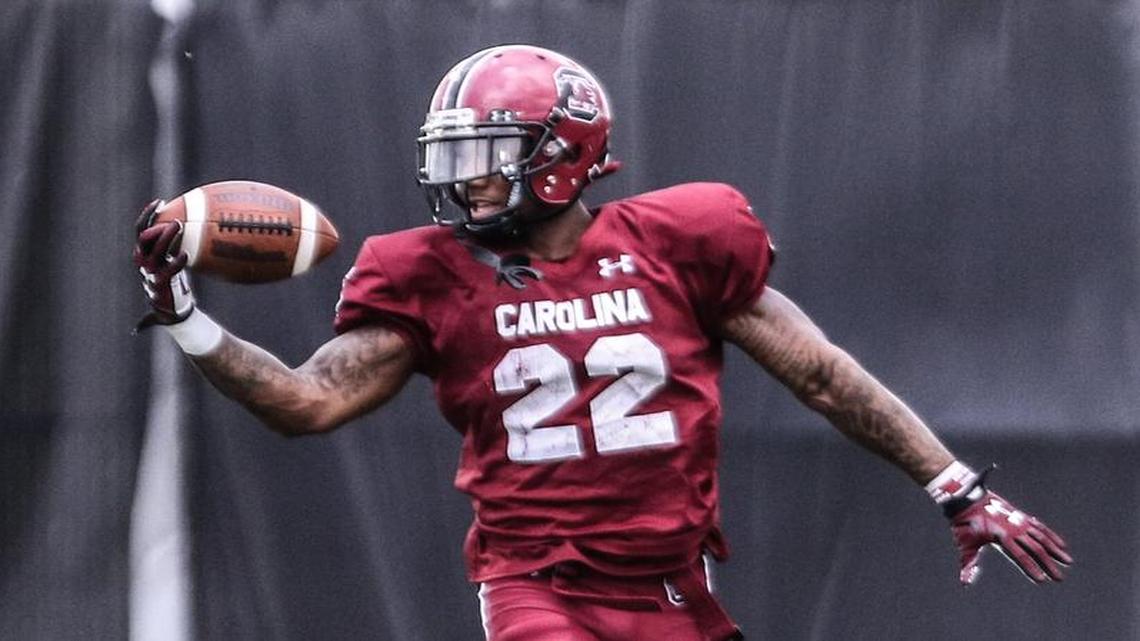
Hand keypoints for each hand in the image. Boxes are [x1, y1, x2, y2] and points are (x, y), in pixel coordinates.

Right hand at [133, 199, 194, 328]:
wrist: (171, 313)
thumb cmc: (171, 286)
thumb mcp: (168, 266)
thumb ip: (172, 250)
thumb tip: (185, 233)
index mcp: (143, 255)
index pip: (141, 231)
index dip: (147, 216)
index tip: (159, 202)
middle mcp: (143, 262)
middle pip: (145, 238)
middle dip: (155, 224)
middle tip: (173, 216)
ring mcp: (150, 273)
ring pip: (155, 251)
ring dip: (166, 237)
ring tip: (179, 225)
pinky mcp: (159, 285)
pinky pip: (167, 270)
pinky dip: (175, 262)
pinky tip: (185, 254)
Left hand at [946, 482, 1072, 584]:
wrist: (966, 497)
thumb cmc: (964, 524)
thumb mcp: (965, 545)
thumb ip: (969, 564)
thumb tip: (965, 583)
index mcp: (1001, 536)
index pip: (1020, 555)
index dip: (1031, 568)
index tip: (1042, 580)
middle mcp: (1013, 528)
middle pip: (1035, 548)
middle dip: (1048, 564)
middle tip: (1060, 578)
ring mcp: (1018, 521)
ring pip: (1041, 537)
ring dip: (1055, 550)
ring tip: (1068, 562)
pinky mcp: (1020, 516)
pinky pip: (1039, 527)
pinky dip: (1051, 536)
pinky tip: (1062, 545)